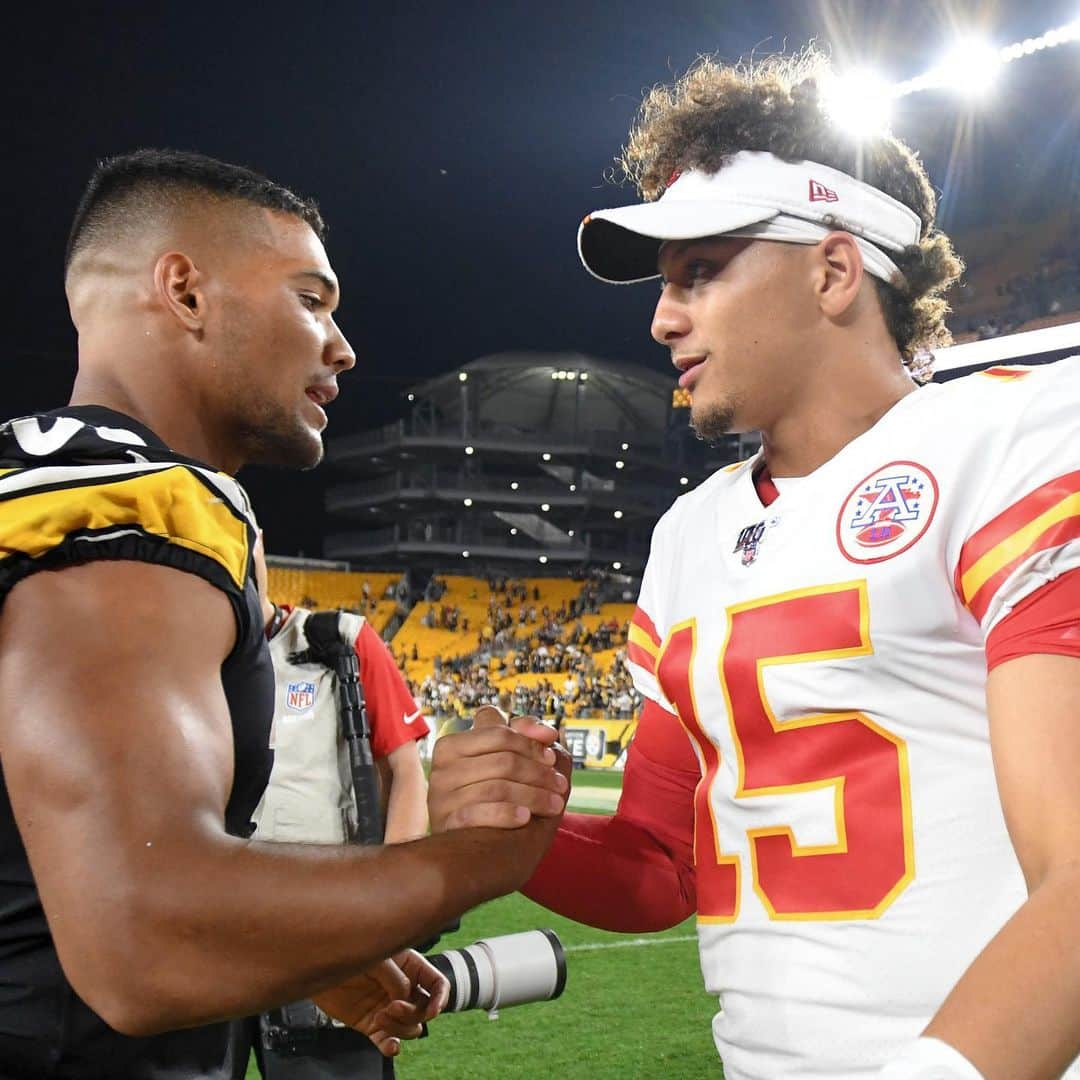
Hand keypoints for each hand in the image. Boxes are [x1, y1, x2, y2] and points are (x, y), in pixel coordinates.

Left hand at [312, 950, 448, 1056]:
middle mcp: (402, 988)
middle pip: (424, 1010)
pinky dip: (391, 1047)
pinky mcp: (371, 1024)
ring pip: (409, 1028)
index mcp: (410, 967)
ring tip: (379, 1017)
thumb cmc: (350, 952)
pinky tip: (389, 1047)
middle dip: (412, 1013)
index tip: (432, 1011)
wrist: (319, 965)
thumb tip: (404, 999)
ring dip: (399, 1027)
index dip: (440, 999)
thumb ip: (396, 978)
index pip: (437, 984)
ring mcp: (388, 1007)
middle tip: (391, 1007)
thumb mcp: (378, 959)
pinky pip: (387, 1041)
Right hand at [428, 706, 571, 831]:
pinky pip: (479, 813)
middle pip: (504, 761)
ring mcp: (441, 795)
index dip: (531, 744)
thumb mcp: (505, 760)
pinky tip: (526, 819)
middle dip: (539, 773)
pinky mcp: (445, 822)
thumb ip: (524, 736)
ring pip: (498, 787)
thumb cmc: (494, 795)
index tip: (552, 758)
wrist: (471, 848)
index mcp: (452, 744)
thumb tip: (550, 733)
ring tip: (555, 805)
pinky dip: (507, 814)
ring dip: (534, 796)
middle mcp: (442, 767)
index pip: (500, 733)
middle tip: (561, 785)